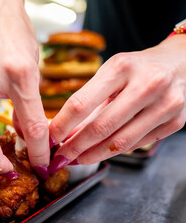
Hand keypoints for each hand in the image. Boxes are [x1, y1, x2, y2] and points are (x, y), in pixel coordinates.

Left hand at [48, 34, 185, 171]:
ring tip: (77, 159)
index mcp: (121, 67)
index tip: (49, 138)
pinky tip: (101, 152)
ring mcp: (165, 104)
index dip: (62, 125)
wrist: (180, 63)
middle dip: (75, 147)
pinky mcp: (176, 121)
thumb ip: (89, 100)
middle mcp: (147, 84)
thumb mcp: (110, 73)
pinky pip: (137, 144)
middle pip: (101, 126)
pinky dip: (115, 151)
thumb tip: (63, 131)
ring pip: (120, 142)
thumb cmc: (136, 68)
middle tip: (60, 157)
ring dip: (93, 155)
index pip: (82, 102)